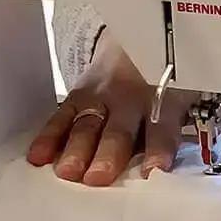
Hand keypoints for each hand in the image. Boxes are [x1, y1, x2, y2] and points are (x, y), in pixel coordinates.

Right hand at [27, 34, 197, 185]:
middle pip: (119, 130)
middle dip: (108, 153)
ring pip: (87, 125)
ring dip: (76, 149)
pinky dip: (49, 137)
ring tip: (68, 171)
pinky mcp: (77, 97)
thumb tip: (162, 173)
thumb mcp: (181, 103)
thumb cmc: (163, 87)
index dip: (158, 149)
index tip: (155, 170)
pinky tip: (39, 156)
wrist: (138, 44)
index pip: (162, 128)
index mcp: (163, 103)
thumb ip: (170, 135)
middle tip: (98, 176)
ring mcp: (100, 97)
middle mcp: (130, 99)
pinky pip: (61, 117)